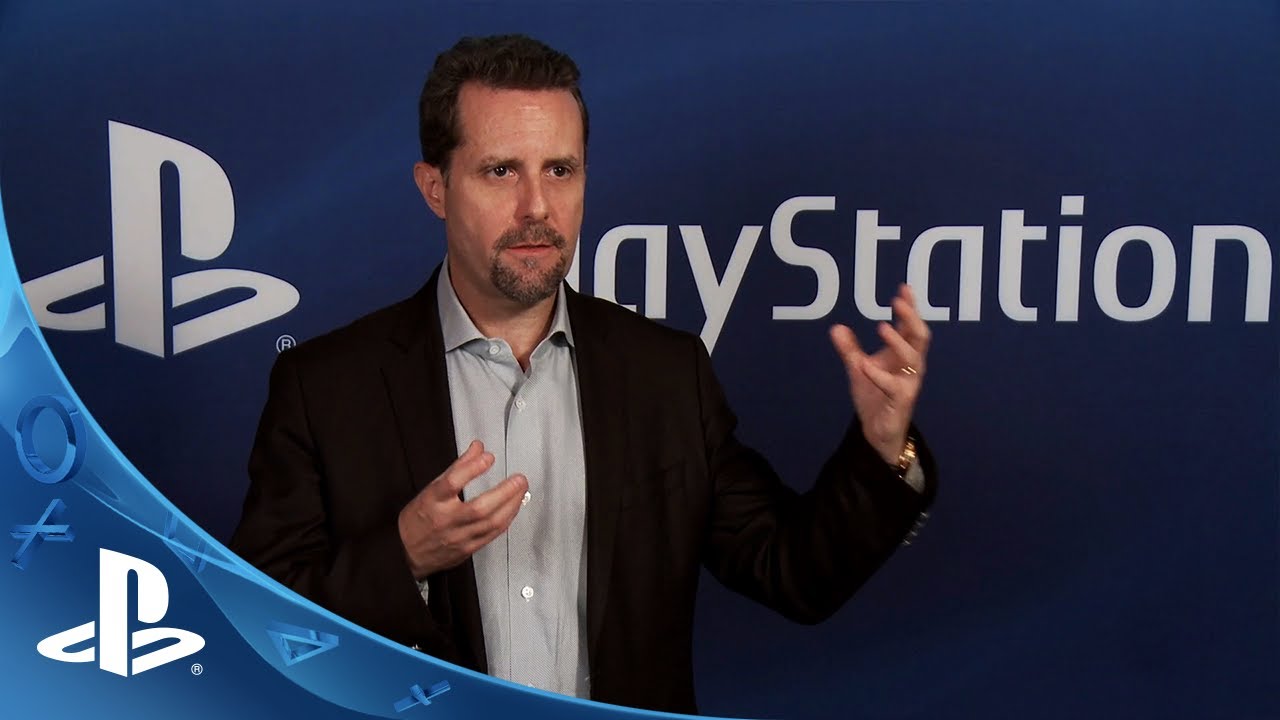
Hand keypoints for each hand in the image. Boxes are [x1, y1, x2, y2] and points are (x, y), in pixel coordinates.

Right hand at [398, 440, 528, 579]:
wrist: (407, 553)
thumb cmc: (418, 519)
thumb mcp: (431, 489)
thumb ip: (458, 468)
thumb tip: (478, 448)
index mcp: (432, 501)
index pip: (452, 482)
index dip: (471, 468)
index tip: (487, 457)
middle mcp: (446, 520)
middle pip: (479, 508)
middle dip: (504, 492)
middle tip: (519, 480)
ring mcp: (458, 537)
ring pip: (490, 523)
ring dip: (511, 505)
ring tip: (521, 491)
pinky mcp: (468, 549)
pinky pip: (492, 534)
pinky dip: (506, 519)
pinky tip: (513, 509)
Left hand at [829, 283, 930, 464]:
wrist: (877, 430)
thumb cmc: (875, 395)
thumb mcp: (858, 368)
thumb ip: (849, 349)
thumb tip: (836, 327)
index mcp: (903, 354)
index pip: (910, 326)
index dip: (910, 307)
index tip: (905, 287)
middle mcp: (911, 365)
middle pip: (920, 336)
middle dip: (912, 317)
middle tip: (899, 301)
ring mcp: (909, 382)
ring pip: (914, 358)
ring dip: (898, 341)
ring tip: (882, 326)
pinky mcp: (902, 400)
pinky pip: (894, 386)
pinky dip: (879, 374)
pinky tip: (865, 365)